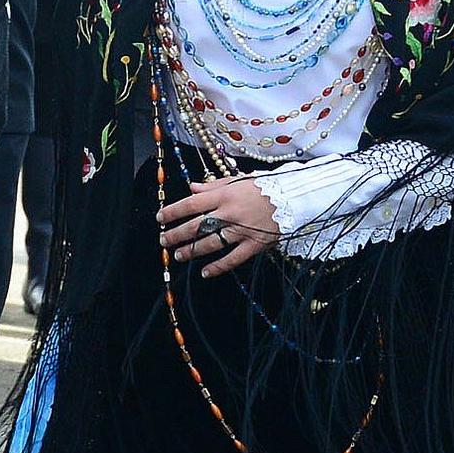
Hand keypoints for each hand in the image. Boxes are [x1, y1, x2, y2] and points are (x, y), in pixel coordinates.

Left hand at [157, 175, 280, 277]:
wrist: (293, 197)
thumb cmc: (264, 187)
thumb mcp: (237, 180)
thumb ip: (213, 185)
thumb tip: (192, 188)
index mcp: (224, 195)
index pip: (191, 204)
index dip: (173, 212)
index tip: (160, 218)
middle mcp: (230, 212)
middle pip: (197, 226)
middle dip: (177, 234)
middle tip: (163, 241)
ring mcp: (242, 230)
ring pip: (211, 243)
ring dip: (192, 251)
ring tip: (179, 255)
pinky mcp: (254, 244)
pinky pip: (233, 258)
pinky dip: (218, 267)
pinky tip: (205, 272)